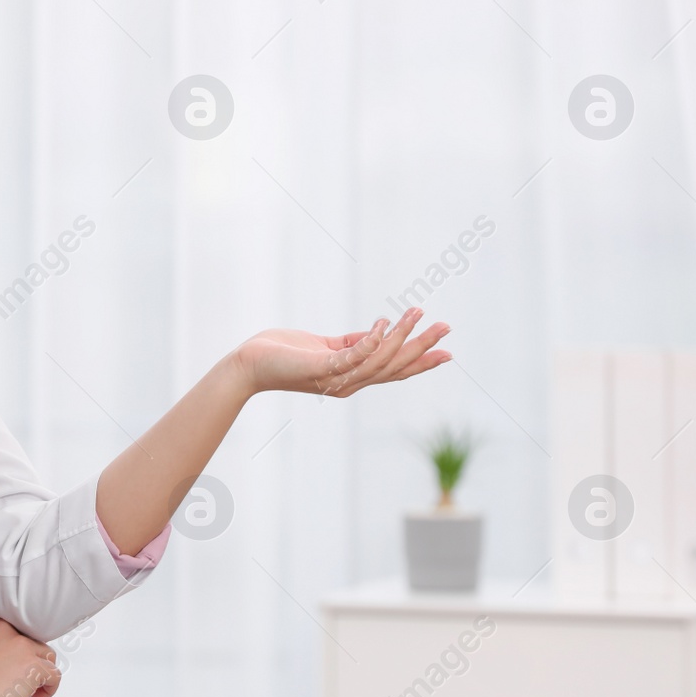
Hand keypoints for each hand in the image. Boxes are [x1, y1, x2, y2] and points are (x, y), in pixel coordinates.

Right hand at [0, 615, 60, 696]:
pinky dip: (49, 688)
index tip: (8, 667)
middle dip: (28, 661)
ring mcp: (21, 646)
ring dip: (40, 673)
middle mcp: (6, 628)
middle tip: (16, 681)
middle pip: (32, 641)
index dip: (15, 651)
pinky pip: (54, 675)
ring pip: (47, 656)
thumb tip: (5, 658)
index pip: (16, 631)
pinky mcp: (32, 666)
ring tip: (28, 690)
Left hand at [233, 306, 450, 397]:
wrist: (249, 364)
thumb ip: (353, 343)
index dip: (420, 362)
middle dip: (422, 347)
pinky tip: (384, 322)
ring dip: (402, 336)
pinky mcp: (320, 367)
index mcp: (351, 379)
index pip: (393, 371)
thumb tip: (380, 333)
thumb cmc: (283, 353)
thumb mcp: (326, 347)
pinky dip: (372, 340)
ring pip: (379, 360)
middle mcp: (348, 383)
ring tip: (417, 312)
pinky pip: (353, 355)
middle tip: (446, 327)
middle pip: (394, 367)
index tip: (446, 352)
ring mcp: (334, 377)